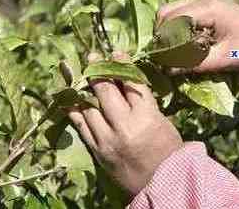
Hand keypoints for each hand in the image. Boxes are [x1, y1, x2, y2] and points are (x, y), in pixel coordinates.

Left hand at [67, 52, 182, 196]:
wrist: (163, 185)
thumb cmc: (168, 151)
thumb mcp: (162, 121)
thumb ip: (144, 102)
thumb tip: (126, 81)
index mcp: (146, 116)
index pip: (131, 83)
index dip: (122, 64)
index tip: (116, 53)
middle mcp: (125, 126)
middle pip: (106, 91)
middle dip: (98, 71)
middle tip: (92, 58)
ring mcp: (108, 139)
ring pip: (89, 107)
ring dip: (83, 89)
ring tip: (79, 76)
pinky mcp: (98, 151)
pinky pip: (82, 127)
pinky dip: (75, 112)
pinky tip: (69, 100)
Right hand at [157, 0, 238, 73]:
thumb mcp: (222, 60)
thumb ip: (193, 64)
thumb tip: (165, 70)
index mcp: (209, 8)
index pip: (171, 20)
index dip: (163, 41)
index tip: (161, 61)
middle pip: (166, 12)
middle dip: (161, 34)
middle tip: (164, 57)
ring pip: (170, 10)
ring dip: (167, 30)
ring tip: (173, 51)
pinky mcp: (205, 3)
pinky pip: (180, 11)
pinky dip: (176, 26)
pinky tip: (183, 43)